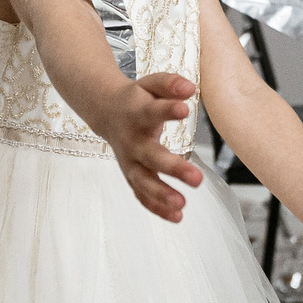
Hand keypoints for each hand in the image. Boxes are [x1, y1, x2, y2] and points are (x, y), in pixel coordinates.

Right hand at [95, 72, 204, 221]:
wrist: (106, 112)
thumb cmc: (136, 98)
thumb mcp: (151, 84)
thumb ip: (170, 84)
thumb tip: (190, 88)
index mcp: (137, 114)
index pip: (152, 112)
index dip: (168, 110)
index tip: (184, 109)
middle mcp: (132, 141)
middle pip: (150, 156)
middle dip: (172, 168)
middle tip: (197, 179)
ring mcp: (130, 161)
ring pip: (143, 181)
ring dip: (161, 195)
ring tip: (182, 204)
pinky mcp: (131, 175)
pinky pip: (141, 195)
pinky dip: (156, 208)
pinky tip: (177, 217)